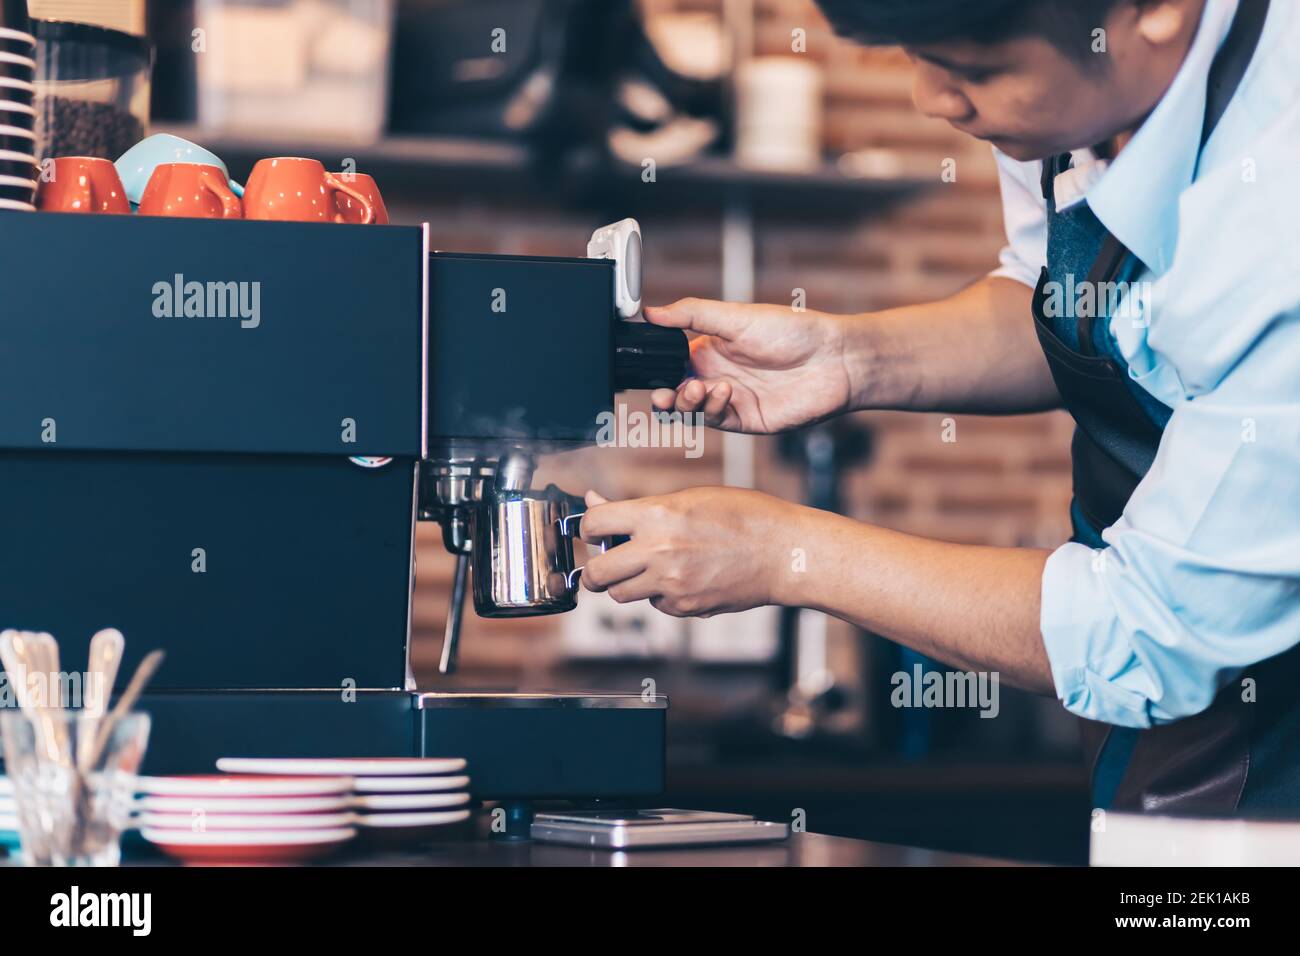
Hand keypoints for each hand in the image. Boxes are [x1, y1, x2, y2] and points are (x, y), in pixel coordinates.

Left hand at [578, 488, 802, 616]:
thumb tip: (594, 500)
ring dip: (625, 583)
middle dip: (593, 570)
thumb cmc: (744, 516)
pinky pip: (655, 604)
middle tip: (602, 564)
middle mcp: (658, 551)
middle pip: (596, 573)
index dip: (588, 527)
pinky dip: (660, 594)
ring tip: (647, 568)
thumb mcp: (689, 497)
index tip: (594, 530)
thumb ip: (639, 505)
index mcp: (656, 514)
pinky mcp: (685, 607)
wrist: (783, 552)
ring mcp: (671, 583)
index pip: (593, 524)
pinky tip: (682, 577)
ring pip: (620, 595)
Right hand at [645, 298, 856, 433]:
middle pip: (676, 393)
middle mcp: (717, 375)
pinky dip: (712, 410)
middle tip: (664, 394)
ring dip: (687, 403)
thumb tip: (650, 310)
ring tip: (698, 389)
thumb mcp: (735, 316)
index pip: (671, 364)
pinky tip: (723, 392)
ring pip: (693, 411)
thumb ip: (690, 314)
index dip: (656, 370)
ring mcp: (731, 400)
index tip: (646, 370)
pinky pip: (717, 421)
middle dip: (665, 396)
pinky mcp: (746, 420)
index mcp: (710, 349)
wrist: (833, 360)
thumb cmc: (792, 331)